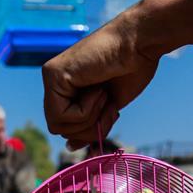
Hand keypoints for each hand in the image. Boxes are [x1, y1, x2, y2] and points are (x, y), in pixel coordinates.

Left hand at [42, 10, 158, 149]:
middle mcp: (55, 84)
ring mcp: (52, 78)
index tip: (110, 111)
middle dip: (89, 127)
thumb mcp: (106, 109)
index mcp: (67, 90)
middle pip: (59, 130)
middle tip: (108, 104)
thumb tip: (70, 148)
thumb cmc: (131, 70)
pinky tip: (97, 89)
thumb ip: (87, 126)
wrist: (141, 44)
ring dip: (89, 118)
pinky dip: (85, 111)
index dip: (88, 129)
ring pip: (58, 127)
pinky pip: (61, 115)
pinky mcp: (53, 75)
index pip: (65, 127)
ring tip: (103, 94)